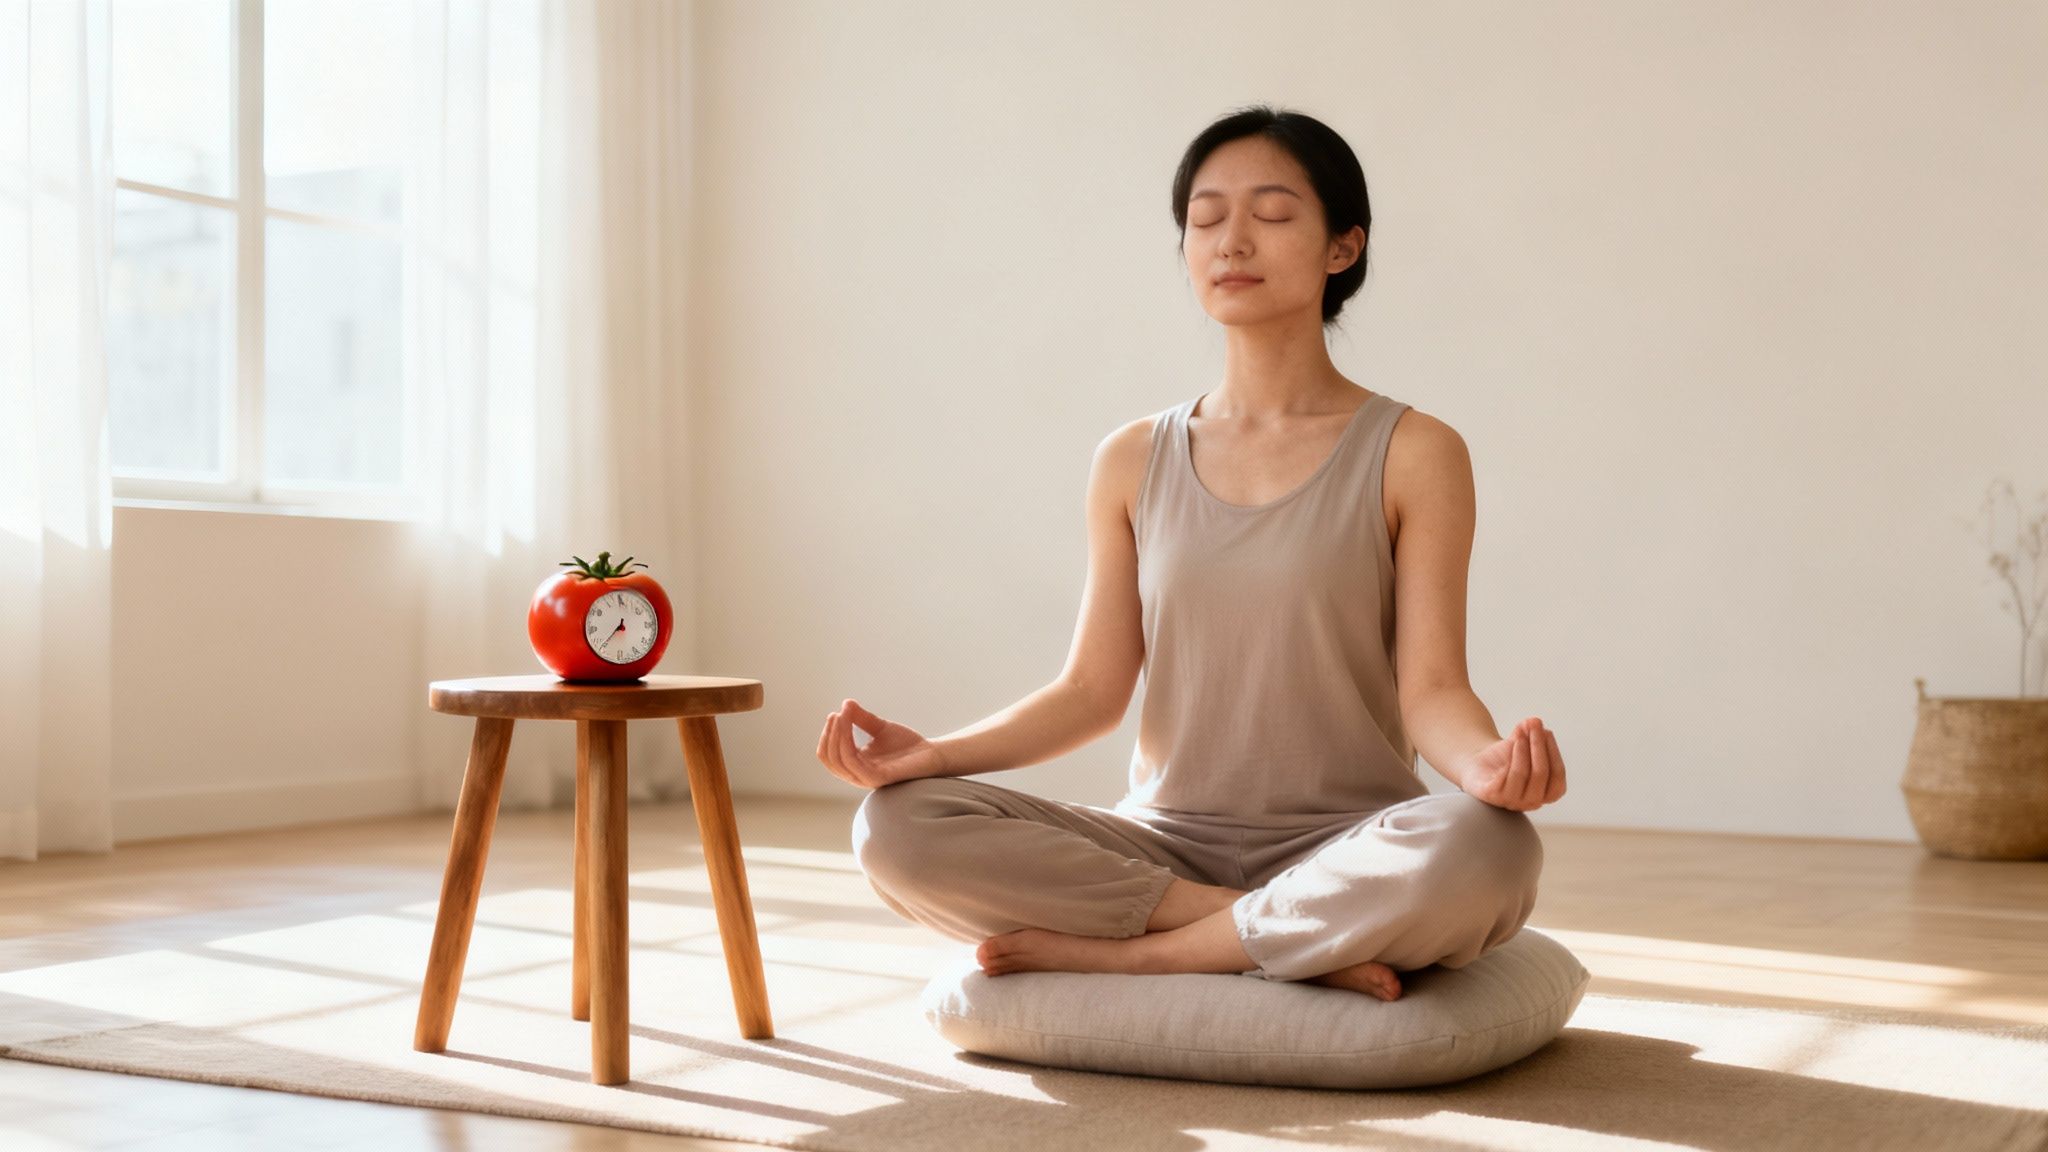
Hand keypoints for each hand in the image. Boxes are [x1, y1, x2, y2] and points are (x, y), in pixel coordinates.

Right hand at [816, 699, 947, 789]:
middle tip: (836, 713)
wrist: (931, 753)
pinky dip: (847, 742)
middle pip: (829, 758)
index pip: (829, 755)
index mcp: (855, 765)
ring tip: (842, 716)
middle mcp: (857, 774)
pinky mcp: (879, 777)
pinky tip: (850, 725)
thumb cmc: (907, 744)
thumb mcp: (880, 727)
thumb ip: (862, 718)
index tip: (834, 714)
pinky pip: (854, 763)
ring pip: (839, 760)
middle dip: (829, 734)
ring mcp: (867, 778)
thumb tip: (845, 703)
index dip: (827, 734)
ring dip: (836, 735)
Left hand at [1455, 717, 1566, 812]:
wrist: (1478, 763)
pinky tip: (1510, 745)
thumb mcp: (1522, 742)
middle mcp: (1531, 802)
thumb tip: (1535, 721)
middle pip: (1541, 774)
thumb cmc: (1506, 757)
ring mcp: (1511, 801)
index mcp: (1545, 793)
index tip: (1547, 731)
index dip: (1554, 753)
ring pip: (1522, 775)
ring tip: (1520, 734)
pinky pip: (1503, 779)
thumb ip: (1530, 732)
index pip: (1558, 777)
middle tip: (1534, 727)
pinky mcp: (1492, 796)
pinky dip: (1509, 759)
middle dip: (1539, 747)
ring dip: (1523, 751)